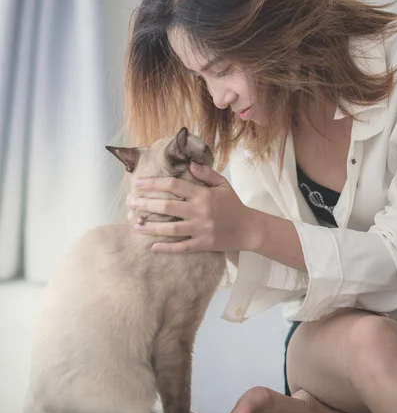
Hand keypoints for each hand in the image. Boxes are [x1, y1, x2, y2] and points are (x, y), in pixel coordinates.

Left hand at [128, 162, 255, 253]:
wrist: (249, 229)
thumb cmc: (233, 204)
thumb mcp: (223, 184)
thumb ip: (206, 173)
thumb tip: (190, 164)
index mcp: (203, 194)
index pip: (174, 185)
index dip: (154, 183)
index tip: (138, 182)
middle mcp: (199, 211)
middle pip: (167, 207)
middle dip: (146, 204)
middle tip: (130, 202)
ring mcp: (200, 229)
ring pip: (170, 229)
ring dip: (150, 227)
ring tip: (135, 225)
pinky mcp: (202, 244)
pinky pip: (182, 247)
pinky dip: (167, 248)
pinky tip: (152, 247)